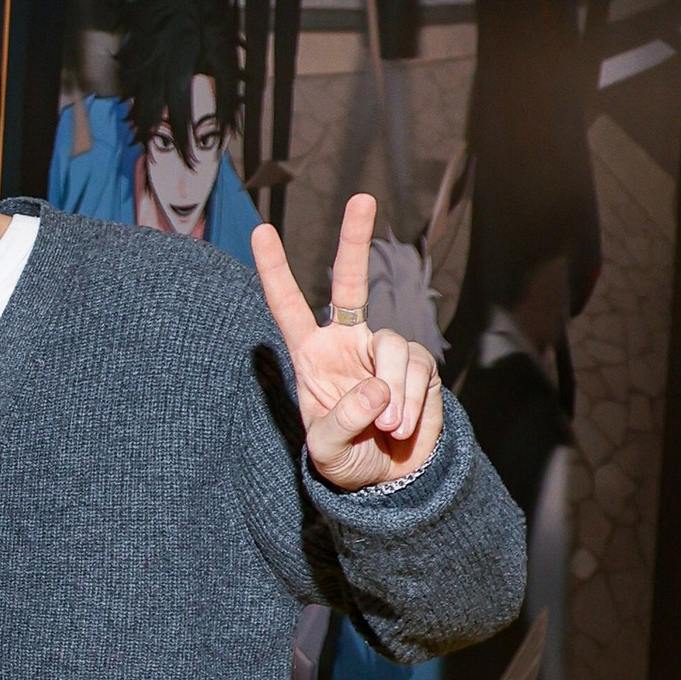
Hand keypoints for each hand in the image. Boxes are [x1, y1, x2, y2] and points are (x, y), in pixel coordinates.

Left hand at [251, 190, 442, 490]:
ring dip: (396, 393)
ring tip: (389, 428)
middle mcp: (348, 343)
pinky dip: (412, 405)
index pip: (289, 307)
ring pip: (395, 348)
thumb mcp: (328, 449)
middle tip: (362, 198)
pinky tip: (403, 429)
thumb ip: (344, 419)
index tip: (260, 231)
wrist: (389, 481)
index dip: (275, 271)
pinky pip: (420, 374)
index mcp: (312, 355)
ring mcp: (385, 352)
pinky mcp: (420, 368)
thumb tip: (376, 389)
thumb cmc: (346, 461)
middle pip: (352, 282)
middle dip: (355, 239)